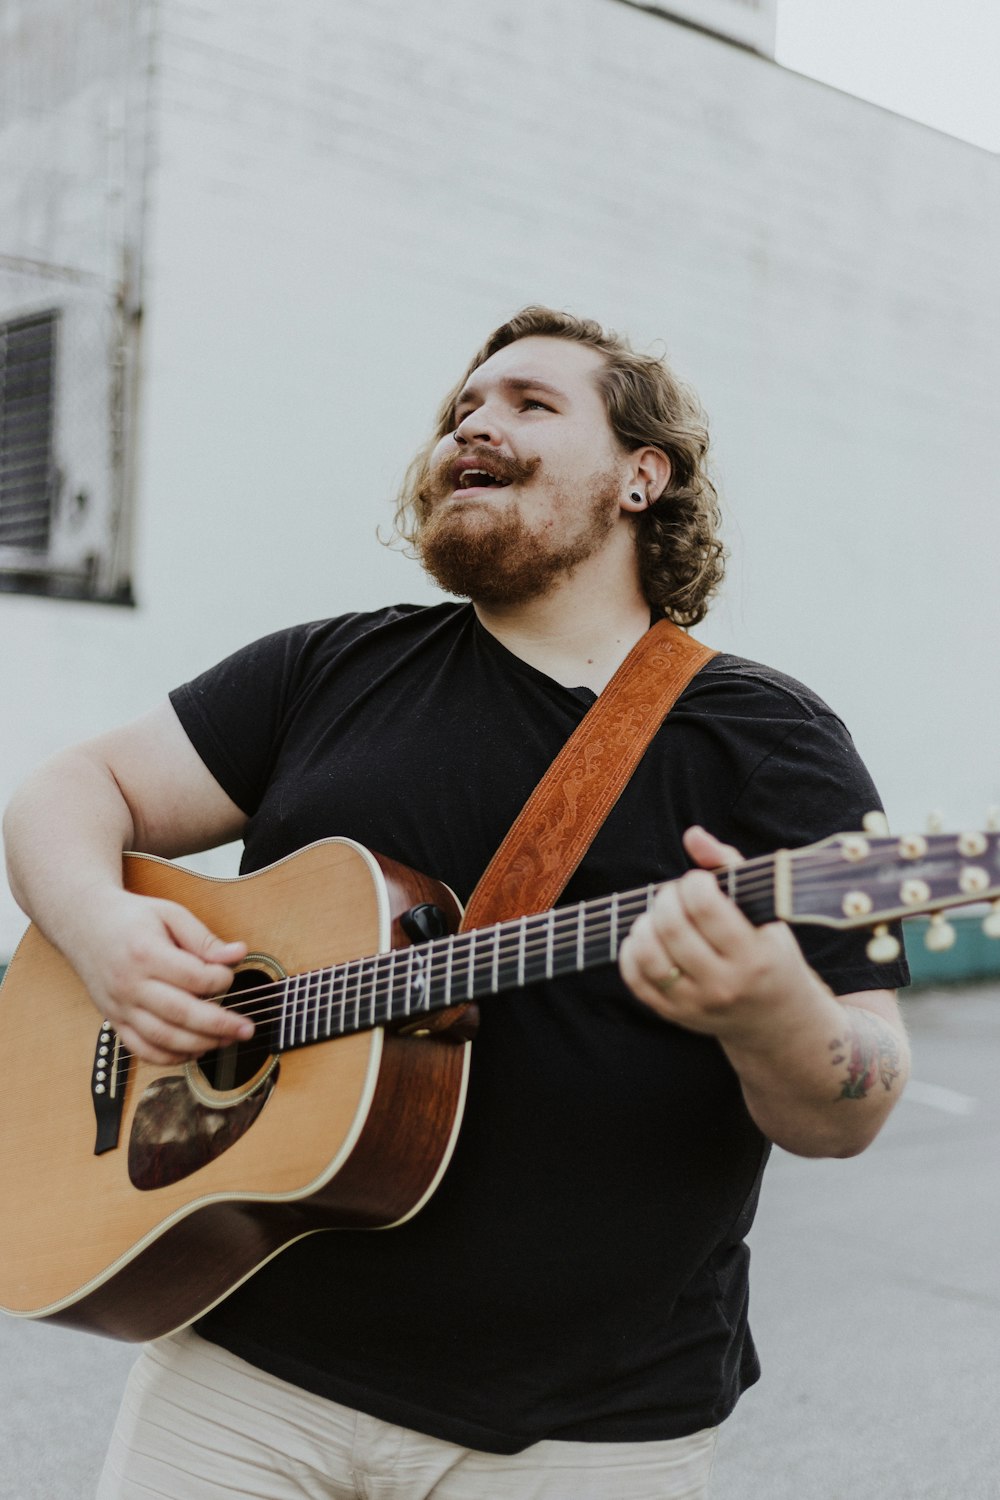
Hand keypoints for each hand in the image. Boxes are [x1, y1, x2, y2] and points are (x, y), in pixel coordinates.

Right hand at [67, 888, 250, 1064]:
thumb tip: (238, 954)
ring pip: (162, 1038)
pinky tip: (193, 1050)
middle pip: (180, 1013)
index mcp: (145, 953)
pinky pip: (142, 1050)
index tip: (230, 975)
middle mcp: (129, 984)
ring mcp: (119, 1006)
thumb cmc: (131, 918)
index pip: (192, 977)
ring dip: (198, 1045)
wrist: (84, 924)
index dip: (220, 980)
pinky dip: (169, 1057)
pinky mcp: (114, 1020)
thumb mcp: (170, 914)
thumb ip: (203, 938)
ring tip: (225, 1041)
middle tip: (245, 1028)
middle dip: (219, 1025)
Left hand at [619, 825, 820, 1040]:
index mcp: (754, 955)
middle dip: (667, 898)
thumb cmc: (770, 953)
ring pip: (649, 954)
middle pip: (673, 928)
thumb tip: (692, 835)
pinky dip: (631, 950)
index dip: (693, 882)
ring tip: (659, 915)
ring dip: (645, 922)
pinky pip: (636, 979)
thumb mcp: (766, 912)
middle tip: (676, 895)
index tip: (698, 880)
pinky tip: (646, 937)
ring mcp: (696, 1003)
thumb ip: (729, 866)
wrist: (776, 1020)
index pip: (705, 907)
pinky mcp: (674, 1014)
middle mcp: (724, 984)